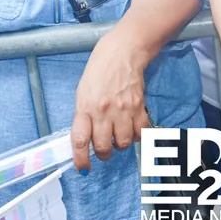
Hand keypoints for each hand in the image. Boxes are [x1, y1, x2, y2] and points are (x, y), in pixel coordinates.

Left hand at [72, 28, 150, 173]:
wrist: (123, 51)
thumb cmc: (100, 69)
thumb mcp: (83, 92)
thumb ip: (84, 115)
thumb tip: (86, 138)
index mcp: (85, 107)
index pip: (79, 141)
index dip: (80, 159)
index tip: (83, 168)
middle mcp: (103, 111)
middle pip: (103, 147)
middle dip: (103, 154)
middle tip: (104, 148)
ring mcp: (123, 110)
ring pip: (124, 143)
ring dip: (121, 144)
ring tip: (119, 135)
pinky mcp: (139, 107)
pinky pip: (141, 133)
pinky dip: (137, 135)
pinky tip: (133, 128)